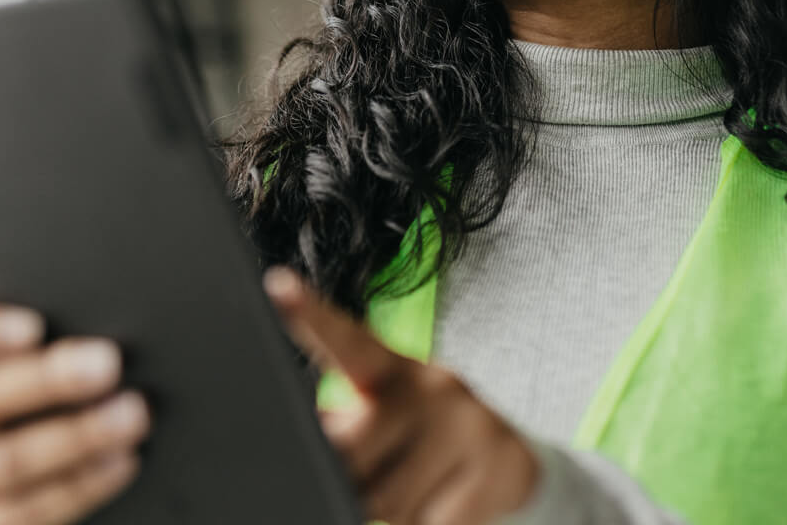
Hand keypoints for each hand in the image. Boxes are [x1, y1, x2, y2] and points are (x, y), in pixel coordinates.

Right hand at [0, 304, 149, 524]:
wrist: (1, 507)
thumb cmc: (21, 423)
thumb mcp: (11, 389)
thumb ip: (33, 358)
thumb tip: (95, 341)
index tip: (35, 325)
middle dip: (47, 380)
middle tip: (109, 363)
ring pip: (5, 460)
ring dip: (77, 435)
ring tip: (132, 414)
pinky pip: (28, 510)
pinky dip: (82, 484)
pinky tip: (122, 461)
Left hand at [264, 267, 539, 524]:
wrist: (508, 461)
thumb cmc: (427, 437)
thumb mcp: (386, 418)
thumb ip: (345, 425)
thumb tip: (306, 447)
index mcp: (393, 369)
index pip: (346, 340)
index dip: (310, 314)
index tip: (278, 284)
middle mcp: (432, 384)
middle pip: (354, 453)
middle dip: (354, 481)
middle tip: (377, 477)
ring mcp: (468, 424)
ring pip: (391, 503)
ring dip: (391, 516)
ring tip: (416, 493)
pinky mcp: (495, 466)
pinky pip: (431, 523)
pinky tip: (442, 506)